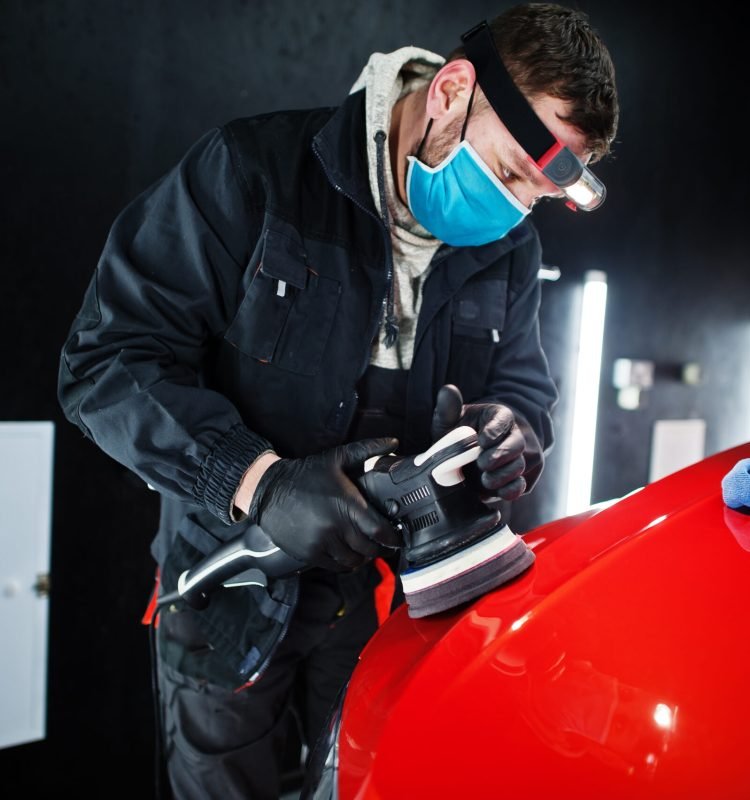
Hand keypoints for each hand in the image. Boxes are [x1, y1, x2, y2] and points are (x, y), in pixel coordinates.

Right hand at [249, 438, 400, 570]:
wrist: (270, 489)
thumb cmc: (305, 474)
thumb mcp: (336, 458)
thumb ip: (367, 449)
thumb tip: (392, 442)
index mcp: (347, 504)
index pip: (379, 531)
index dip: (393, 539)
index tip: (397, 538)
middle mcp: (336, 526)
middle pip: (369, 549)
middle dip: (380, 549)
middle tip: (385, 546)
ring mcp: (322, 542)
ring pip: (353, 560)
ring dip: (363, 558)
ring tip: (365, 551)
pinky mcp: (309, 553)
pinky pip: (335, 566)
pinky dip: (345, 564)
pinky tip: (348, 556)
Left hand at [431, 384, 525, 502]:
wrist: (466, 460)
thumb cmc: (459, 435)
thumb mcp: (450, 421)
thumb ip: (448, 408)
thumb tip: (448, 389)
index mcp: (499, 416)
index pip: (503, 419)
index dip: (495, 430)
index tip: (482, 440)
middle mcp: (515, 435)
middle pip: (516, 444)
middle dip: (500, 455)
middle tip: (482, 463)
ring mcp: (521, 457)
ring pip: (520, 466)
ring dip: (504, 475)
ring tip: (486, 479)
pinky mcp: (522, 479)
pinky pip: (523, 485)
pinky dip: (512, 490)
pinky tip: (500, 492)